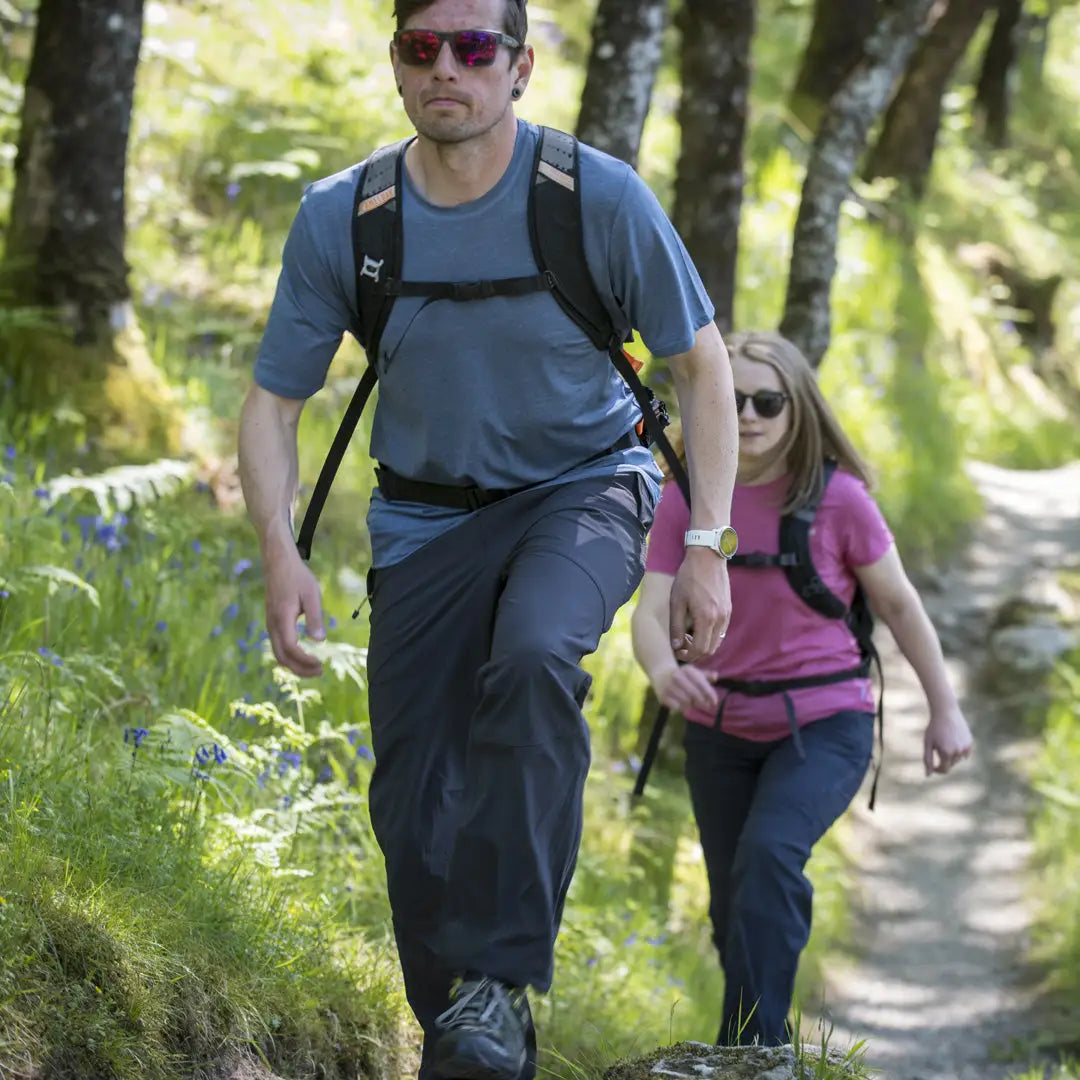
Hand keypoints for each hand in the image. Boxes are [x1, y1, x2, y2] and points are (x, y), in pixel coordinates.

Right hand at [263, 548, 325, 677]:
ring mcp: (270, 625)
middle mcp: (272, 625)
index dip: (305, 661)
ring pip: (278, 654)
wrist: (278, 563)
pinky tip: (304, 656)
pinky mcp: (272, 623)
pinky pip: (278, 647)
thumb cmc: (298, 577)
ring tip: (314, 668)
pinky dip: (290, 657)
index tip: (321, 664)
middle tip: (320, 672)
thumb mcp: (312, 594)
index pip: (291, 649)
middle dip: (300, 669)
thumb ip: (315, 618)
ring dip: (295, 665)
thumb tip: (320, 641)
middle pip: (282, 658)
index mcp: (282, 619)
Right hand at [655, 665, 720, 713]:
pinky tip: (682, 704)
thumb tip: (715, 676)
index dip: (709, 694)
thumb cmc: (683, 675)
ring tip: (692, 702)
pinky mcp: (662, 695)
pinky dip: (682, 707)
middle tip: (706, 706)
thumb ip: (706, 675)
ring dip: (691, 704)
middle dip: (702, 702)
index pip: (701, 683)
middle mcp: (677, 676)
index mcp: (687, 670)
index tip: (715, 702)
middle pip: (694, 694)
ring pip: (686, 702)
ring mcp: (669, 686)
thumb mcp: (694, 672)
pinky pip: (677, 707)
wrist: (661, 674)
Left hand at [668, 548, 731, 661]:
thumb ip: (676, 626)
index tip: (677, 652)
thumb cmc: (688, 578)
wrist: (707, 557)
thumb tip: (676, 646)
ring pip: (717, 642)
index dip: (688, 656)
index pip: (700, 649)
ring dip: (704, 645)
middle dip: (695, 653)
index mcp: (706, 618)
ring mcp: (727, 615)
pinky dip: (710, 636)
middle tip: (682, 647)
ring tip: (688, 637)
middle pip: (710, 649)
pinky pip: (721, 632)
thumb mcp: (676, 601)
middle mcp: (720, 619)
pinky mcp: (729, 610)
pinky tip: (698, 628)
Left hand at [923, 703, 972, 775]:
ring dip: (951, 755)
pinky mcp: (970, 743)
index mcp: (946, 753)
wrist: (946, 712)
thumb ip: (927, 760)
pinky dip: (959, 750)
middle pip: (951, 764)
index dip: (938, 770)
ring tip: (945, 741)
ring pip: (958, 759)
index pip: (944, 770)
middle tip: (938, 747)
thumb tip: (928, 775)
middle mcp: (958, 752)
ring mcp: (965, 747)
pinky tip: (953, 740)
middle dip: (944, 760)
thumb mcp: (928, 743)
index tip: (933, 766)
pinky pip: (964, 753)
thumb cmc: (934, 728)